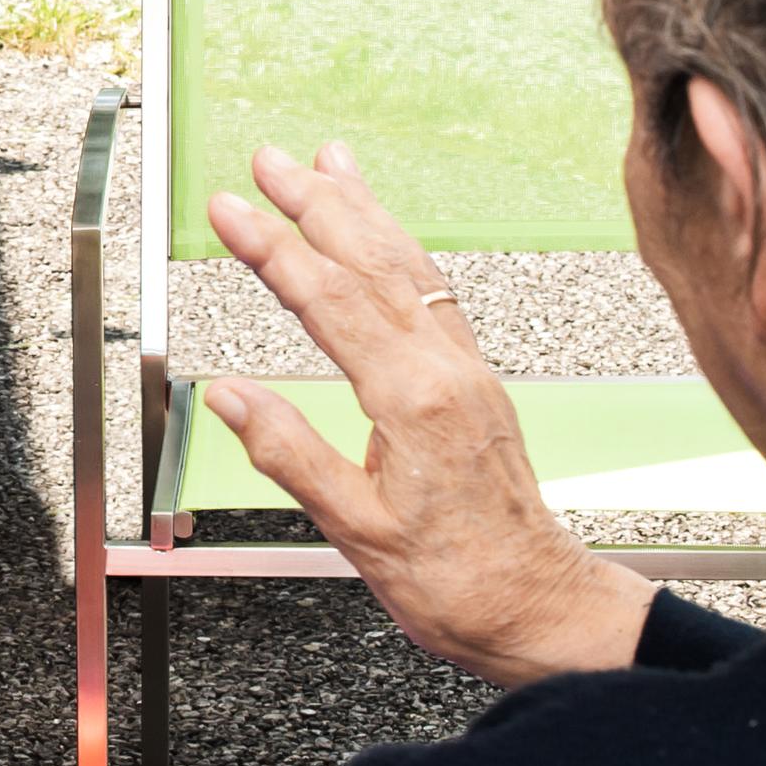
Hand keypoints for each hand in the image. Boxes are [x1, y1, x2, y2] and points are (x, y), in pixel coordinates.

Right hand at [203, 141, 655, 685]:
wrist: (537, 606)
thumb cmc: (456, 580)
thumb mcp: (354, 528)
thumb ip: (287, 452)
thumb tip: (229, 395)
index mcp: (413, 400)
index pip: (329, 301)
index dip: (273, 249)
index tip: (232, 210)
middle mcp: (446, 370)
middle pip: (372, 263)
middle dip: (315, 202)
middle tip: (269, 158)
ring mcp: (466, 370)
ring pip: (408, 267)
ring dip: (361, 210)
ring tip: (327, 163)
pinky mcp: (474, 381)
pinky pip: (431, 291)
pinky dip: (397, 248)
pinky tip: (379, 234)